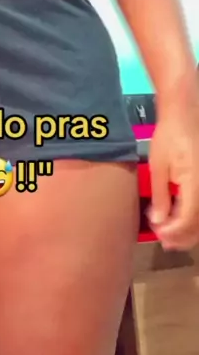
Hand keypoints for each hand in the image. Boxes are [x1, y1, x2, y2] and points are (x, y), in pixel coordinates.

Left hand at [148, 104, 198, 249]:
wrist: (187, 114)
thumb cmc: (169, 137)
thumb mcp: (159, 167)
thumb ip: (161, 197)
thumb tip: (159, 223)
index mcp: (196, 183)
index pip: (188, 219)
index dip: (173, 232)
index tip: (158, 235)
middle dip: (182, 236)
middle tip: (163, 239)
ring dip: (189, 230)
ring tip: (170, 233)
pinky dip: (194, 217)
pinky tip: (180, 218)